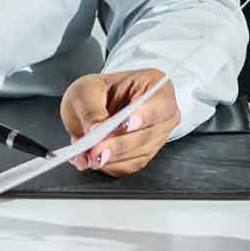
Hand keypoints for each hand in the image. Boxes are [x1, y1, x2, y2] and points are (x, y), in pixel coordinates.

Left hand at [59, 69, 179, 175]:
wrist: (93, 105)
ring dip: (113, 157)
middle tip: (97, 149)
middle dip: (120, 143)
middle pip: (148, 133)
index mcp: (156, 85)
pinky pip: (130, 165)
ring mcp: (156, 136)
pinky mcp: (144, 154)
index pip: (159, 102)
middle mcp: (162, 113)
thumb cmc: (97, 91)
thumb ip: (91, 109)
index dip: (145, 115)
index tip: (126, 124)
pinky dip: (111, 165)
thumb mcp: (86, 89)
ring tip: (90, 156)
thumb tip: (96, 129)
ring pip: (139, 153)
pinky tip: (93, 159)